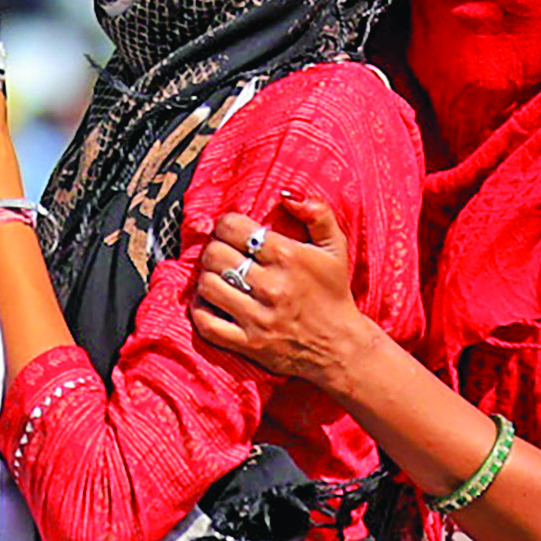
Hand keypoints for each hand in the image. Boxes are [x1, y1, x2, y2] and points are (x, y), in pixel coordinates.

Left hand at [188, 197, 372, 389]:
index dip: (226, 225)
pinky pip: (207, 324)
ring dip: (207, 278)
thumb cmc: (333, 292)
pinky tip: (209, 302)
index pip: (234, 228)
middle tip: (223, 254)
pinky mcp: (248, 343)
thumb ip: (317, 212)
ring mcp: (258, 317)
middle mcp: (272, 286)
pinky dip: (200, 311)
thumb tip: (287, 194)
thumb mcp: (335, 247)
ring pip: (207, 286)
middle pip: (215, 255)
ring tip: (219, 277)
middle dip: (214, 250)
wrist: (340, 346)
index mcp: (289, 257)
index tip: (232, 232)